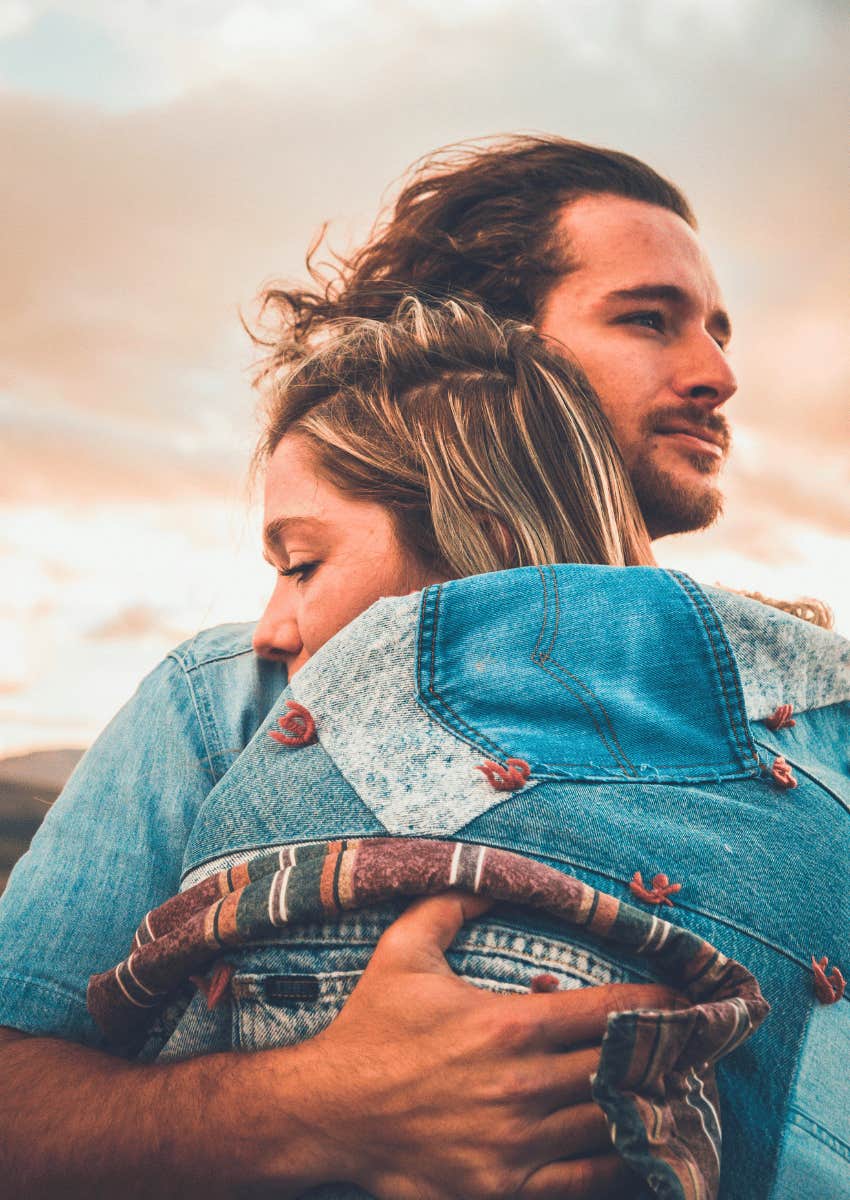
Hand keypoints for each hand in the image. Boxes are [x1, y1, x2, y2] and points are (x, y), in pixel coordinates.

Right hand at [295, 891, 679, 1198]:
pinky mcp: (505, 1185)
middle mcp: (521, 1085)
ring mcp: (516, 1142)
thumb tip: (493, 876)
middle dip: (667, 1053)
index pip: (607, 1011)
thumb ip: (451, 903)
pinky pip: (585, 1179)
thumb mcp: (403, 949)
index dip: (657, 1003)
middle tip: (701, 1042)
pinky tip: (647, 1148)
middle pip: (621, 1068)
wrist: (328, 1112)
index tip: (688, 997)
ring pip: (610, 1122)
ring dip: (652, 1104)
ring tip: (684, 1089)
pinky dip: (624, 1163)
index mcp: (506, 1024)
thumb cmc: (371, 1027)